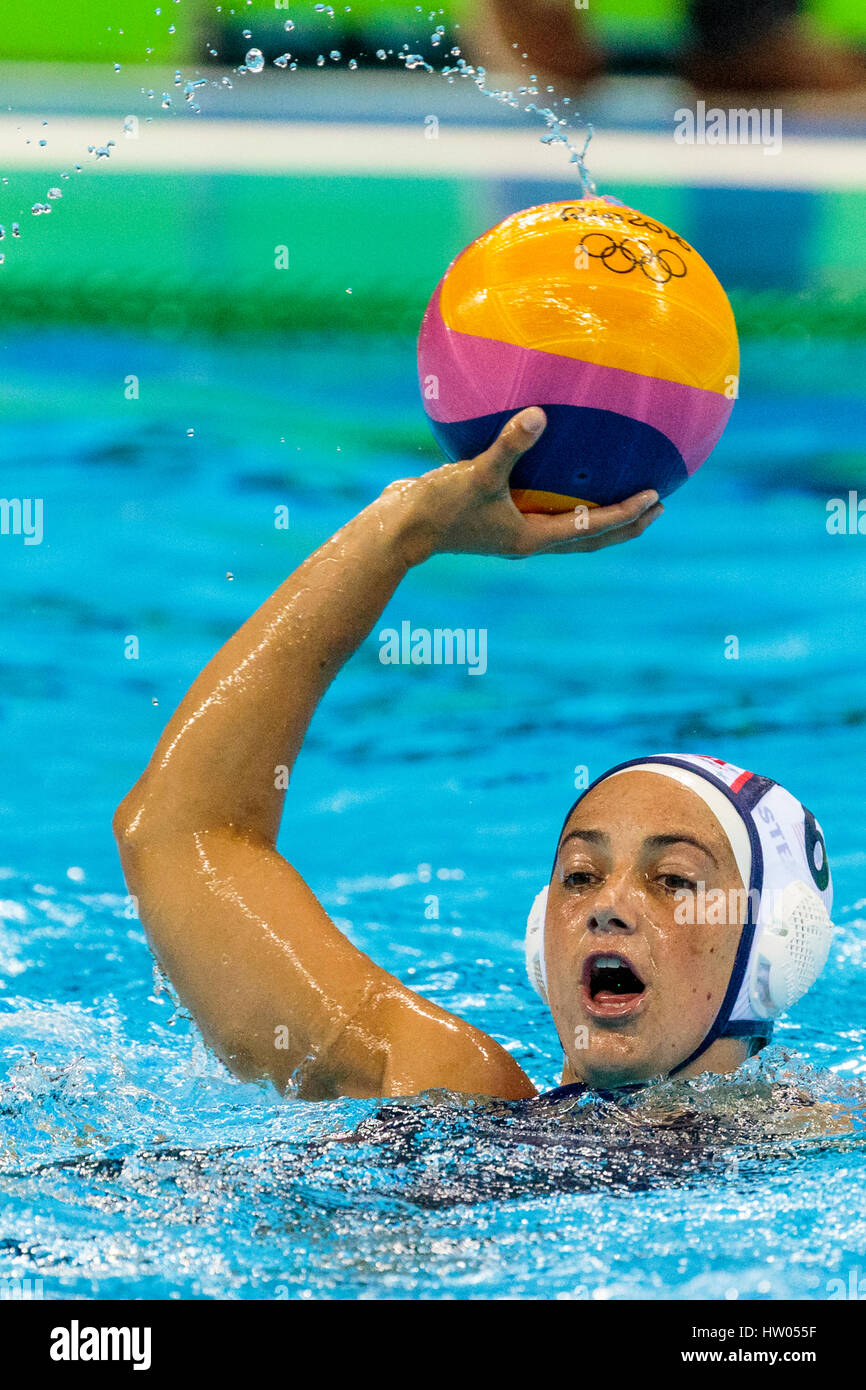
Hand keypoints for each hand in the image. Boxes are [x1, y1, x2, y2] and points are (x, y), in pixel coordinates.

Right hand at [391, 407, 663, 561]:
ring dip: (600, 517)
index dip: (626, 514)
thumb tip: (540, 414)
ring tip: (624, 494)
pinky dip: (565, 498)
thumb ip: (511, 444)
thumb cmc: (437, 507)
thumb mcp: (477, 474)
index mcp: (532, 537)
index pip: (592, 528)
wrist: (398, 528)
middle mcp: (528, 540)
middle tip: (659, 507)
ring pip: (570, 529)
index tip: (656, 498)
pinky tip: (564, 471)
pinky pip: (544, 510)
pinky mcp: (496, 519)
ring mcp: (512, 532)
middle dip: (626, 525)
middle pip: (590, 538)